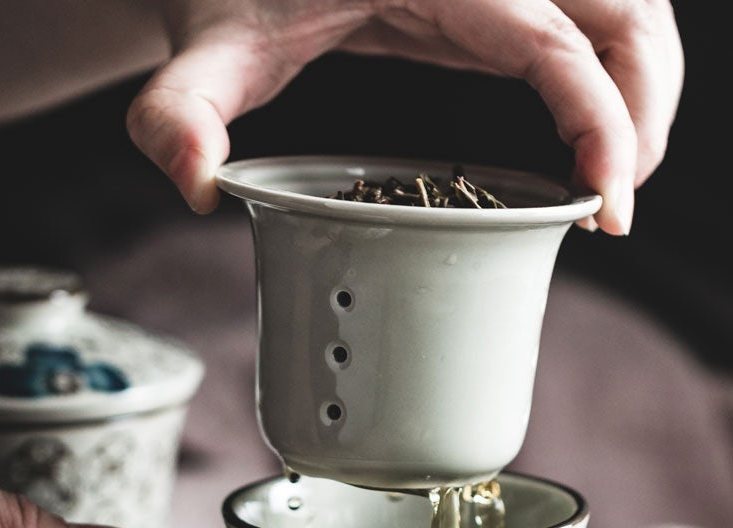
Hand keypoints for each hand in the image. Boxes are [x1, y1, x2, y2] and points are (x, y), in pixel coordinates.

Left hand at [127, 0, 683, 234]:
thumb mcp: (207, 47)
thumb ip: (183, 113)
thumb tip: (196, 185)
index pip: (555, 42)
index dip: (600, 122)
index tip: (606, 204)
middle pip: (625, 15)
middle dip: (644, 114)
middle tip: (613, 206)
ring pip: (629, 9)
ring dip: (645, 92)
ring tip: (614, 177)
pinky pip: (591, 22)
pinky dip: (615, 77)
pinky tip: (591, 132)